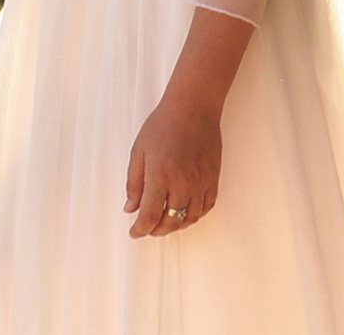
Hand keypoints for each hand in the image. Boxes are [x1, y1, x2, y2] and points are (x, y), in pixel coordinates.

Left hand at [124, 91, 220, 237]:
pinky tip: (184, 214)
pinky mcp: (214, 180)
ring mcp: (201, 184)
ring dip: (176, 226)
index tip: (134, 233)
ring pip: (190, 219)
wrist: (193, 110)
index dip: (141, 229)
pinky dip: (194, 216)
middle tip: (147, 229)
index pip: (150, 215)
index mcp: (160, 177)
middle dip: (157, 230)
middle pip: (171, 222)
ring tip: (164, 224)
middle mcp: (183, 185)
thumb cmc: (161, 126)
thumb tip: (130, 208)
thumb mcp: (138, 151)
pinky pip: (206, 207)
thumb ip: (134, 183)